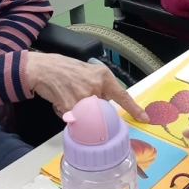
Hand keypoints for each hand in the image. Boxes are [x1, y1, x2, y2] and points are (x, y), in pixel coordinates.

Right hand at [24, 52, 149, 123]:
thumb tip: (104, 104)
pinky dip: (66, 114)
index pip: (123, 96)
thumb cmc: (65, 70)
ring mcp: (85, 97)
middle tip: (77, 94)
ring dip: (77, 111)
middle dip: (91, 108)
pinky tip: (60, 101)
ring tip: (67, 97)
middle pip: (102, 109)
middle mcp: (97, 86)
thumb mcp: (88, 72)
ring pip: (88, 116)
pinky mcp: (73, 106)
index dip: (134, 109)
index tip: (144, 118)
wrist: (44, 68)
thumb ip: (100, 87)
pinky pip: (75, 119)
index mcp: (104, 76)